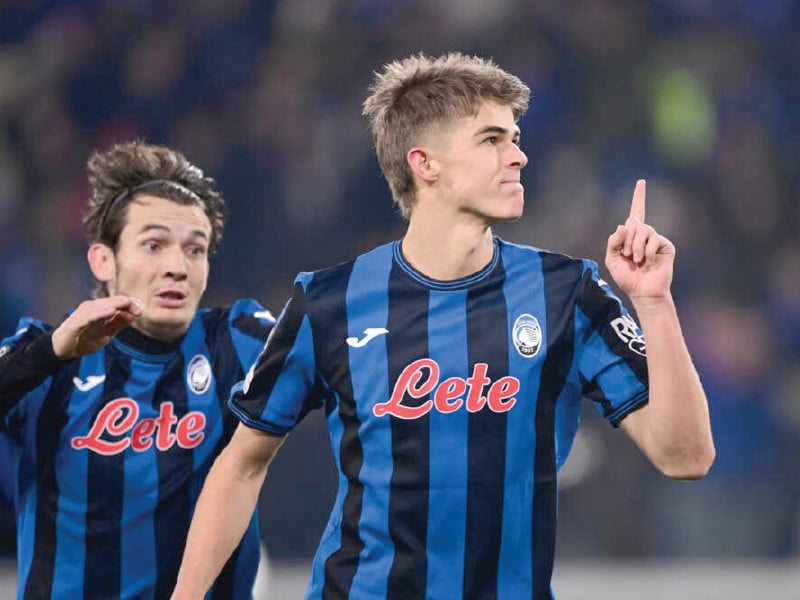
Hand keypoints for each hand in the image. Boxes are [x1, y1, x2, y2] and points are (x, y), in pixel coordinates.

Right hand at [51, 296, 143, 358]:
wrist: (63, 351)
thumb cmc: (85, 339)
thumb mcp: (107, 334)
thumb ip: (119, 324)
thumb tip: (133, 315)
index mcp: (99, 310)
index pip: (117, 302)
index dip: (130, 304)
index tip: (142, 309)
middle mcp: (91, 308)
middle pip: (111, 301)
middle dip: (126, 303)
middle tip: (139, 308)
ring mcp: (82, 314)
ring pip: (101, 306)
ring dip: (116, 305)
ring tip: (128, 305)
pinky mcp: (75, 323)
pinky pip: (89, 316)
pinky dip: (100, 313)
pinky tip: (111, 311)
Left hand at [605, 180, 674, 301]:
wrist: (642, 292)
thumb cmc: (627, 277)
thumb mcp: (612, 259)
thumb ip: (613, 241)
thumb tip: (624, 224)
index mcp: (632, 235)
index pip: (636, 212)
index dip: (639, 197)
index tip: (641, 182)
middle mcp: (645, 234)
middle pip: (633, 223)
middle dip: (627, 240)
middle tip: (628, 256)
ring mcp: (656, 239)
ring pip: (643, 230)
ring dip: (635, 246)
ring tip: (636, 260)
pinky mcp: (666, 246)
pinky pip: (654, 239)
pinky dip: (647, 251)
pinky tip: (647, 261)